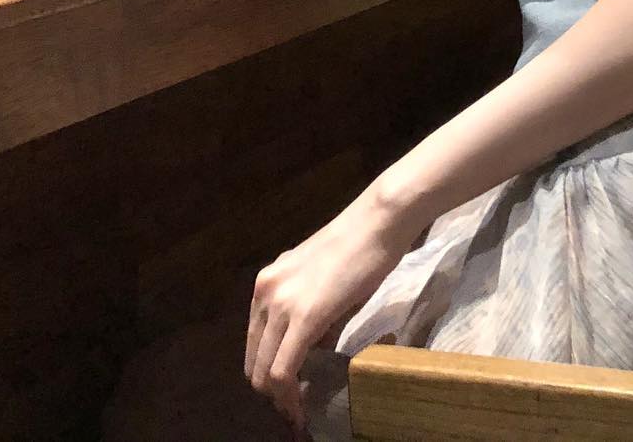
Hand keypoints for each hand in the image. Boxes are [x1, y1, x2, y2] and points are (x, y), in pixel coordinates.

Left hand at [246, 199, 412, 427]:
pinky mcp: (304, 316)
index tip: (288, 393)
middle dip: (272, 392)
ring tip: (299, 410)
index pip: (256, 343)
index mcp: (268, 283)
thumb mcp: (321, 282)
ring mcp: (281, 303)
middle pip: (254, 361)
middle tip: (294, 407)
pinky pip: (283, 369)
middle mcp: (265, 292)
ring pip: (265, 370)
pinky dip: (290, 395)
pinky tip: (302, 407)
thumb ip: (307, 314)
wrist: (379, 222)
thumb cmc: (360, 248)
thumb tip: (310, 350)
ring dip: (281, 397)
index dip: (268, 374)